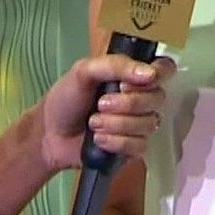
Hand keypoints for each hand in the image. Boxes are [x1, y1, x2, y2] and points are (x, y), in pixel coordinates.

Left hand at [37, 55, 171, 169]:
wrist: (50, 134)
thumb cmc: (66, 99)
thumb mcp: (83, 72)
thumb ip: (115, 65)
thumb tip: (150, 73)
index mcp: (132, 75)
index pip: (164, 69)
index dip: (156, 75)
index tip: (128, 83)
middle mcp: (141, 98)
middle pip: (158, 98)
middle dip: (126, 103)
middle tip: (100, 104)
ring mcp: (139, 124)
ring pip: (149, 123)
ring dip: (117, 124)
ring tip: (93, 123)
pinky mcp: (134, 148)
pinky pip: (139, 145)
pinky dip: (116, 142)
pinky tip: (99, 140)